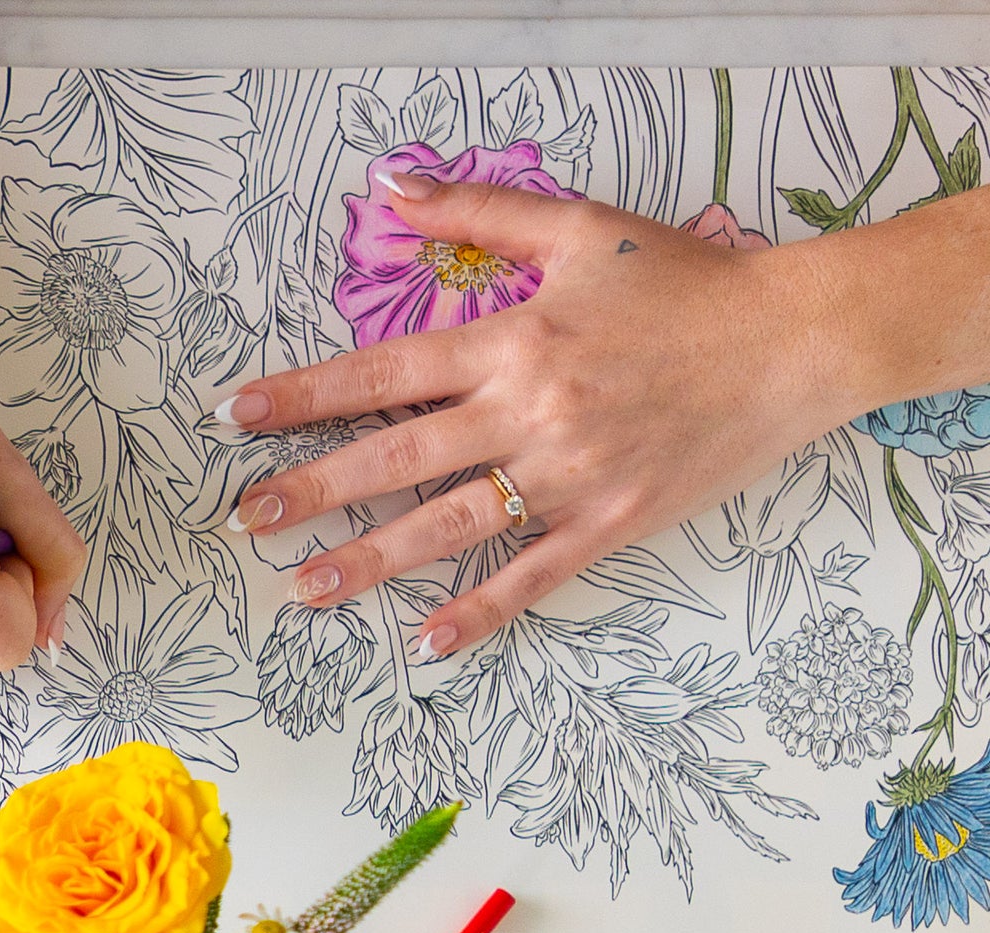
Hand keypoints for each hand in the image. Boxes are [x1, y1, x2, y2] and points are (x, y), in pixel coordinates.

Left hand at [221, 166, 861, 656]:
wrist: (799, 337)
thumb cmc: (691, 281)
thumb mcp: (584, 228)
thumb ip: (481, 210)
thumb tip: (392, 185)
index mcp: (516, 341)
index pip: (384, 371)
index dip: (305, 393)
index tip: (239, 414)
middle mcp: (531, 412)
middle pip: (397, 456)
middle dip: (311, 489)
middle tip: (242, 519)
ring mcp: (570, 475)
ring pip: (448, 524)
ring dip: (368, 559)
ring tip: (302, 585)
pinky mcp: (613, 521)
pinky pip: (532, 575)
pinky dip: (478, 612)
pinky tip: (424, 642)